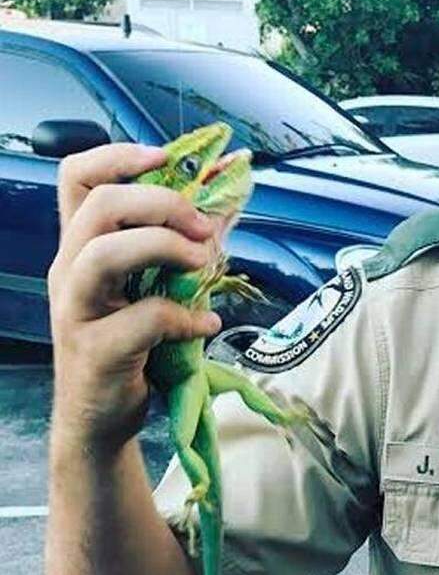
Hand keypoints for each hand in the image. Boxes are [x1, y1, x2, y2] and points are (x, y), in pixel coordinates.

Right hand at [48, 143, 220, 456]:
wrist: (101, 418)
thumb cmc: (132, 344)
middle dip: (161, 203)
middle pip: (98, 205)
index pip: (77, 177)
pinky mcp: (96, 351)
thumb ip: (192, 239)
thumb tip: (233, 193)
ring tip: (204, 265)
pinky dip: (184, 317)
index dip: (119, 155)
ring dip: (164, 248)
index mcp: (81, 246)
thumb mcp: (158, 285)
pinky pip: (142, 319)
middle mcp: (69, 270)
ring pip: (104, 253)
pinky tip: (205, 325)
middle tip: (204, 228)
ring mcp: (77, 310)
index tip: (168, 157)